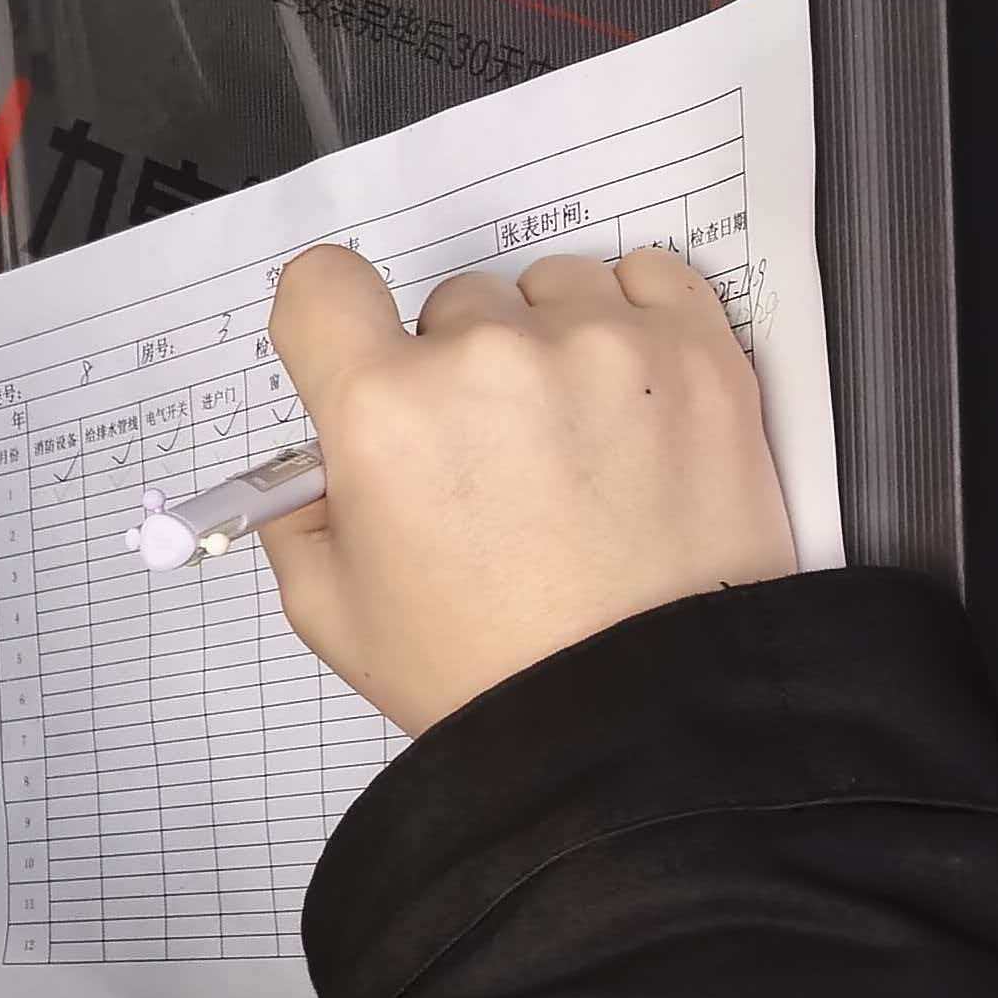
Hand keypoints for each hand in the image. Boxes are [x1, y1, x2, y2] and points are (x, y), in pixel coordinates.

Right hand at [257, 241, 795, 735]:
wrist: (639, 719)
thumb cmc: (486, 671)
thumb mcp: (334, 613)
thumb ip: (299, 512)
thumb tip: (321, 455)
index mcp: (383, 412)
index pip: (321, 286)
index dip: (330, 325)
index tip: (356, 359)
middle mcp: (489, 357)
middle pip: (449, 305)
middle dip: (455, 371)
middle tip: (488, 462)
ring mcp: (602, 345)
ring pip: (548, 291)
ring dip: (547, 343)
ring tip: (571, 442)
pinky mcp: (697, 352)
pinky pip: (645, 277)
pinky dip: (631, 323)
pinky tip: (626, 399)